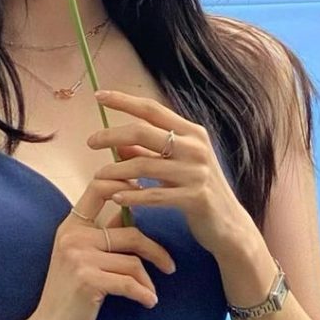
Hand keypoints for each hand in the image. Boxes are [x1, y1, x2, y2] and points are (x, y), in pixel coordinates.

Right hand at [26, 171, 176, 319]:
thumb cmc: (68, 296)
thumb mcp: (80, 257)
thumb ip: (102, 234)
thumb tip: (129, 211)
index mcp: (71, 226)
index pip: (98, 187)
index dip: (125, 182)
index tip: (147, 192)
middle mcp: (73, 237)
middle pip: (130, 232)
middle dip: (156, 251)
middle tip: (170, 267)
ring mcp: (78, 258)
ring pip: (133, 261)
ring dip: (148, 281)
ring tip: (150, 294)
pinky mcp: (87, 281)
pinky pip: (129, 283)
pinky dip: (144, 294)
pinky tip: (148, 303)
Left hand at [87, 89, 258, 257]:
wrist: (229, 224)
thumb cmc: (198, 190)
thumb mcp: (176, 165)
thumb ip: (149, 153)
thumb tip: (118, 144)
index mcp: (192, 132)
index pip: (152, 109)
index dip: (123, 100)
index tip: (99, 95)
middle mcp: (195, 147)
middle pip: (142, 132)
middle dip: (111, 135)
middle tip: (90, 142)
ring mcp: (196, 172)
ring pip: (143, 165)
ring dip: (115, 170)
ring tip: (98, 177)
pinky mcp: (194, 197)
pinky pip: (153, 195)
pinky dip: (132, 195)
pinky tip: (116, 197)